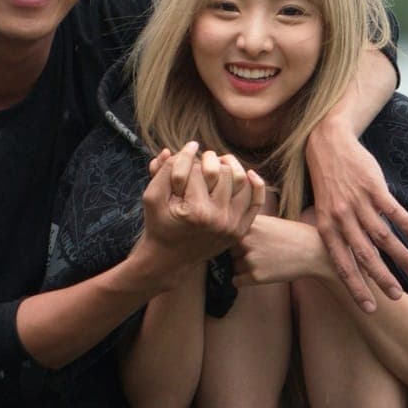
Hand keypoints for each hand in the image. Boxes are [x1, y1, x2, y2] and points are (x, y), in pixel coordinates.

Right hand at [141, 143, 261, 270]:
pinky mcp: (240, 230)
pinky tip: (246, 173)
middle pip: (223, 171)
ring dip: (230, 167)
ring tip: (217, 165)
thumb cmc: (159, 225)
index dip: (187, 159)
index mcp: (196, 211)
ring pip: (241, 180)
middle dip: (209, 161)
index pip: (198, 168)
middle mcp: (218, 219)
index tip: (183, 156)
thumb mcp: (152, 197)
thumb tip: (186, 146)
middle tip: (199, 162)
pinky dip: (254, 183)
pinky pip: (255, 200)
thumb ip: (165, 170)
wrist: (170, 261)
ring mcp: (232, 226)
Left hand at [232, 214, 331, 286]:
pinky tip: (259, 272)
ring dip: (242, 266)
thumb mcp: (269, 222)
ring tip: (264, 261)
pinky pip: (236, 280)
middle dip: (238, 252)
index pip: (227, 231)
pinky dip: (244, 279)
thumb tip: (226, 232)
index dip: (232, 236)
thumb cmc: (292, 236)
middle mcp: (247, 240)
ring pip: (233, 265)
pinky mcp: (256, 276)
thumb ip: (248, 225)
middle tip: (259, 252)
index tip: (238, 241)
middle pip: (228, 249)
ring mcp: (250, 259)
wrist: (313, 252)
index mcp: (250, 223)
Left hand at [303, 125, 407, 311]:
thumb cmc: (328, 181)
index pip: (341, 264)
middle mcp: (341, 218)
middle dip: (382, 279)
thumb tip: (347, 262)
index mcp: (327, 227)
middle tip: (397, 296)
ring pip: (382, 236)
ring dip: (401, 255)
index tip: (369, 308)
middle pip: (364, 255)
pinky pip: (393, 210)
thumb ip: (335, 234)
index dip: (355, 287)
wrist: (329, 143)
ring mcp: (358, 202)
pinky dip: (407, 225)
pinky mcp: (373, 187)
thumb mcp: (323, 210)